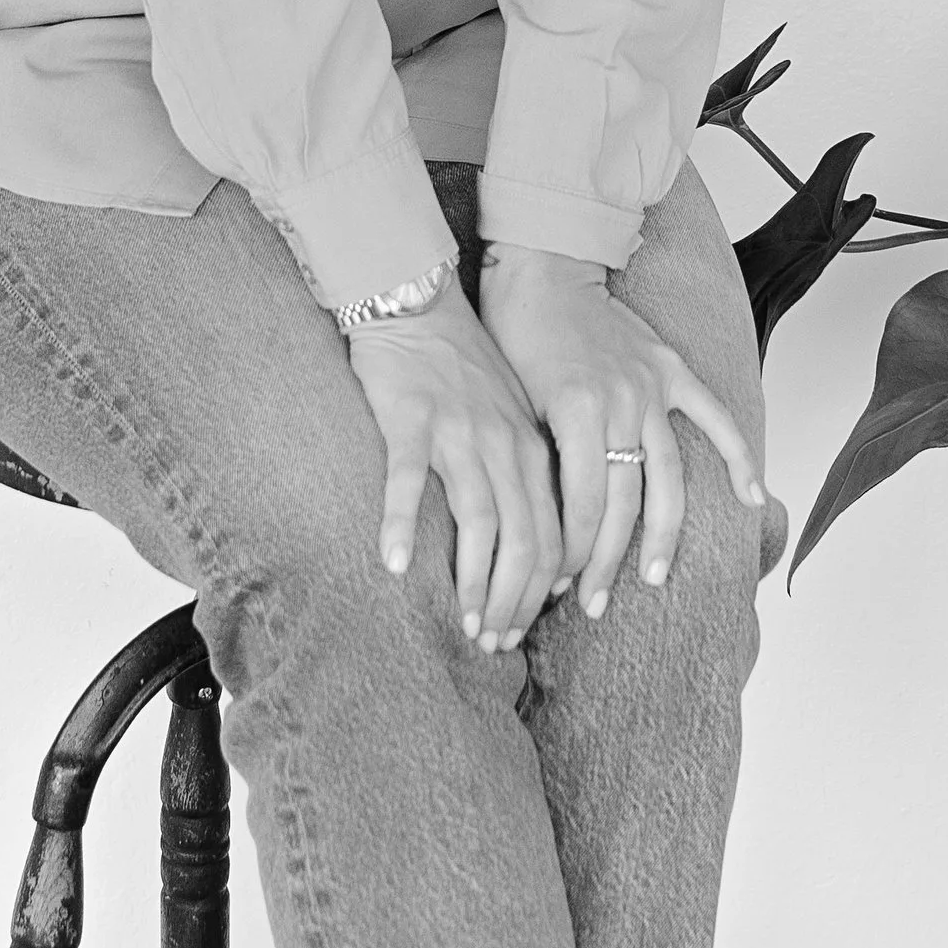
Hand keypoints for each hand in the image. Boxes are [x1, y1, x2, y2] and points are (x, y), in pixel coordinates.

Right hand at [345, 275, 566, 651]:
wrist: (418, 303)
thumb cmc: (461, 371)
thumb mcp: (511, 421)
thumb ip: (525, 477)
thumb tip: (536, 554)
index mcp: (533, 450)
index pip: (554, 537)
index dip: (541, 595)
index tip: (519, 631)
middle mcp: (505, 445)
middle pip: (526, 541)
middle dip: (514, 603)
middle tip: (493, 643)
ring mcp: (459, 432)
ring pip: (481, 523)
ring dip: (474, 583)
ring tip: (464, 625)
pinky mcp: (411, 420)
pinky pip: (408, 480)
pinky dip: (403, 525)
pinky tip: (394, 563)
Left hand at [476, 245, 763, 620]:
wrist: (542, 265)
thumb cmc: (513, 332)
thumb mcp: (510, 401)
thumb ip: (537, 457)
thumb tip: (538, 529)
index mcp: (574, 410)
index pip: (583, 506)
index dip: (573, 554)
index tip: (557, 584)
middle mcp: (621, 401)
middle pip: (623, 503)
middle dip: (606, 561)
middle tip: (592, 603)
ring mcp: (652, 386)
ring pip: (667, 477)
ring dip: (660, 534)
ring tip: (651, 576)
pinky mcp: (672, 369)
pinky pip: (714, 417)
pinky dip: (738, 456)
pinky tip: (752, 497)